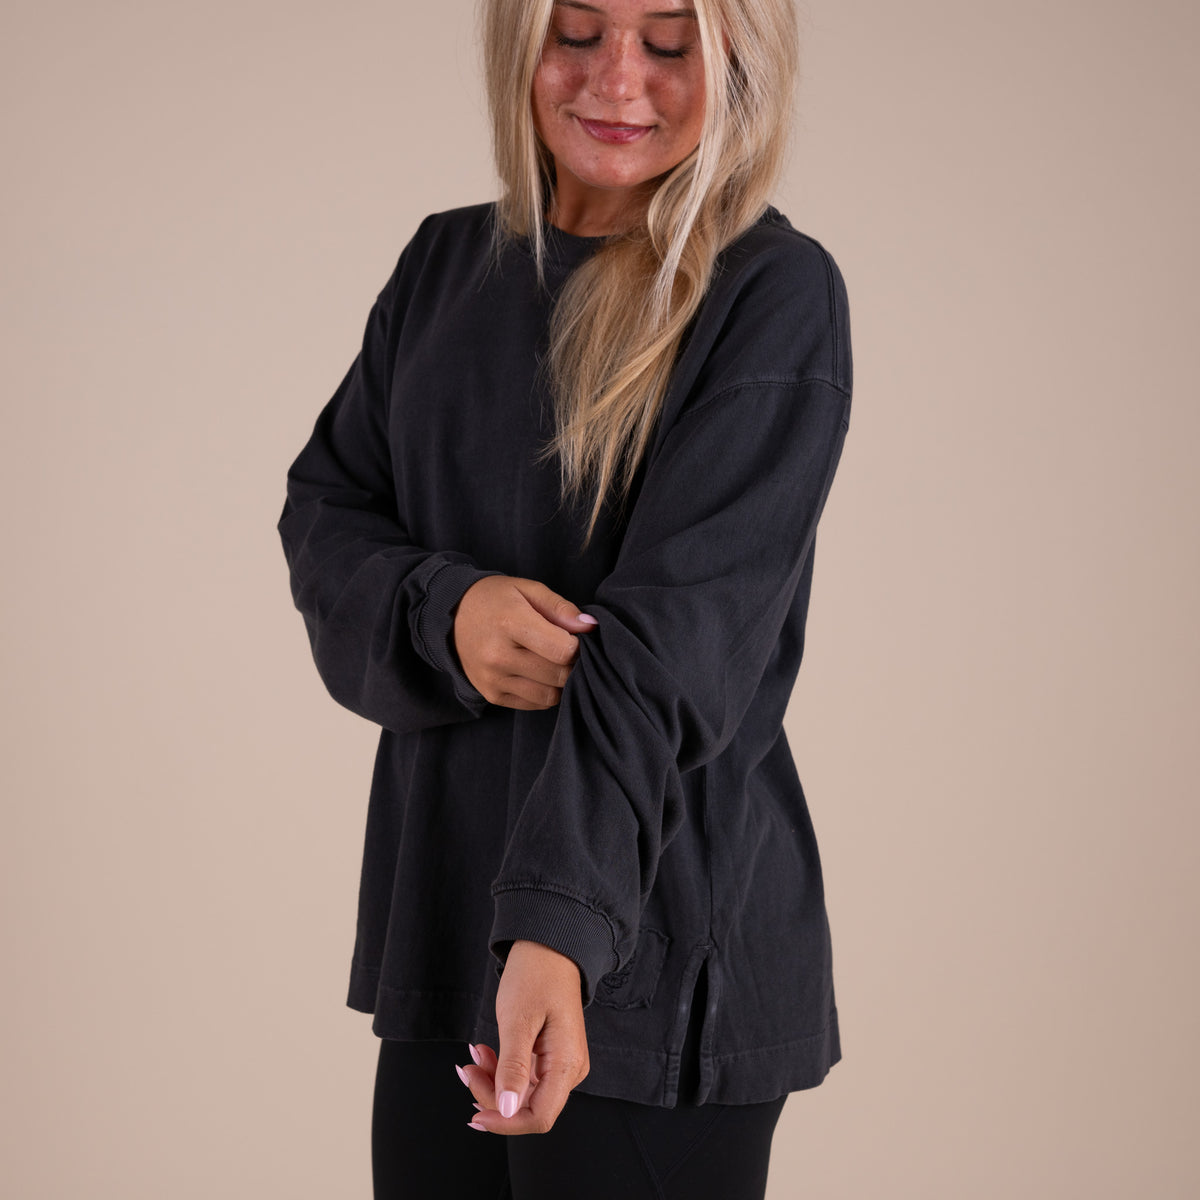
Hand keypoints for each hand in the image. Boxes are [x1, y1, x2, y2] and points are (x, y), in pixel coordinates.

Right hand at [453, 576, 595, 710]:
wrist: (451, 616)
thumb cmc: (496, 600)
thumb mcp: (527, 590)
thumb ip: (561, 608)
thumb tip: (589, 628)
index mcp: (510, 623)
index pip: (563, 650)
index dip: (577, 645)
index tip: (571, 636)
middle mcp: (498, 656)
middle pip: (559, 674)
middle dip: (572, 664)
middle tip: (564, 649)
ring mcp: (493, 679)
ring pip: (550, 695)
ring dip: (560, 681)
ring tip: (551, 661)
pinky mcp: (492, 695)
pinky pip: (535, 703)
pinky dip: (545, 692)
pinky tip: (538, 673)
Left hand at [457, 940, 588, 1134]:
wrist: (548, 946)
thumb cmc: (536, 975)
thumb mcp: (518, 1019)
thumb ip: (512, 1068)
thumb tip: (508, 1111)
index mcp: (567, 1063)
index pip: (538, 1117)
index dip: (505, 1123)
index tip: (473, 1114)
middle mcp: (569, 1070)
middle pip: (527, 1108)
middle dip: (492, 1096)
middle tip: (467, 1068)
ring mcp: (560, 1064)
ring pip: (520, 1095)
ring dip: (492, 1082)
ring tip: (475, 1054)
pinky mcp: (549, 1057)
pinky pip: (521, 1078)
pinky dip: (498, 1069)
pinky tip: (485, 1051)